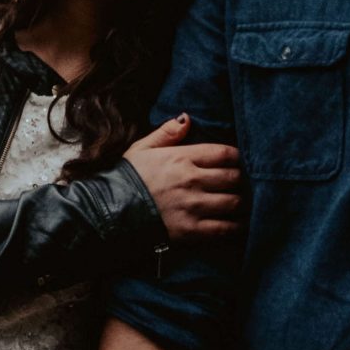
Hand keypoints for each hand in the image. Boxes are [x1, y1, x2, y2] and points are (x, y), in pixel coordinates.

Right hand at [125, 115, 241, 241]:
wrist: (109, 212)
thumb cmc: (126, 178)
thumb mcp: (142, 148)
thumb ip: (167, 133)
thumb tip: (187, 118)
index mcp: (182, 158)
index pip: (224, 153)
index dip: (236, 157)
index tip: (235, 163)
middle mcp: (192, 180)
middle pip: (234, 177)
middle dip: (239, 180)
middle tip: (238, 184)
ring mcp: (193, 206)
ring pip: (234, 202)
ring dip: (241, 203)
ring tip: (240, 204)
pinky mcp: (192, 230)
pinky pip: (225, 228)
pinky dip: (236, 227)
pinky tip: (238, 225)